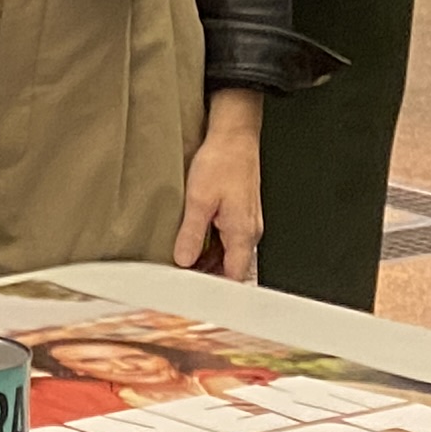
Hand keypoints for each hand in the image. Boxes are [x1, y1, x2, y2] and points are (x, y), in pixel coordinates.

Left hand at [170, 90, 265, 280]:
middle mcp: (249, 231)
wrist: (234, 137)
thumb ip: (192, 234)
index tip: (195, 294)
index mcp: (243, 233)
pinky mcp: (239, 213)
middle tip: (181, 281)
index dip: (216, 289)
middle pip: (232, 268)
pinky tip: (191, 243)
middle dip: (208, 277)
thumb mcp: (199, 200)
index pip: (235, 276)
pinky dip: (210, 247)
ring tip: (181, 264)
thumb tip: (184, 261)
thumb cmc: (222, 162)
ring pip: (228, 255)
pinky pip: (226, 239)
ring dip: (207, 262)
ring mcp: (245, 222)